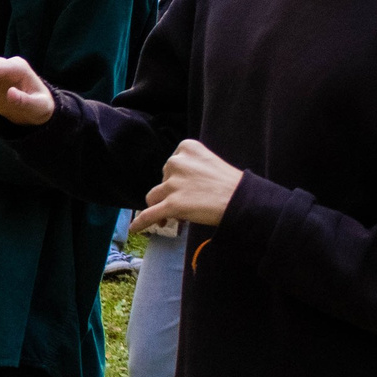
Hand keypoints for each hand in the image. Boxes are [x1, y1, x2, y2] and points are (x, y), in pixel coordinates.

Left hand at [127, 140, 245, 237]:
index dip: (176, 179)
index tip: (186, 188)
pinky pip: (150, 214)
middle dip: (170, 192)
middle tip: (187, 204)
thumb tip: (172, 189)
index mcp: (186, 148)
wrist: (242, 200)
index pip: (171, 165)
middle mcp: (176, 162)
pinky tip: (135, 229)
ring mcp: (173, 184)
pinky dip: (141, 222)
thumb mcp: (208, 163)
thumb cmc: (230, 184)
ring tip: (170, 218)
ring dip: (160, 206)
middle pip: (162, 180)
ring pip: (153, 197)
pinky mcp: (172, 204)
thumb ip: (189, 168)